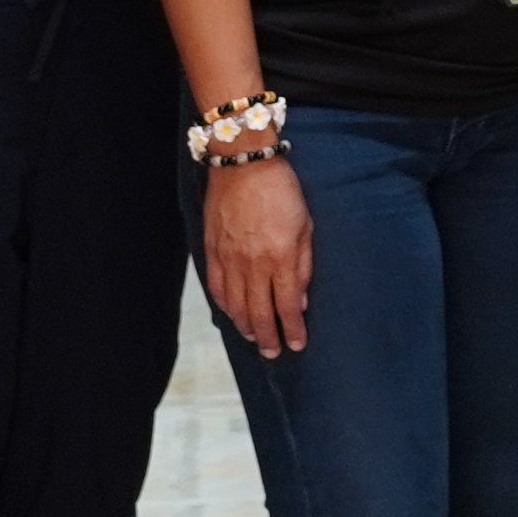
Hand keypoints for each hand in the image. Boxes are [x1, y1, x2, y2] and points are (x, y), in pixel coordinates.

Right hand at [201, 156, 314, 359]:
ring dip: (245, 326)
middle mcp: (252, 264)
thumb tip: (300, 301)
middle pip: (258, 312)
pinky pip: (216, 287)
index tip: (297, 345)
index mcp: (280, 257)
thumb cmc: (282, 191)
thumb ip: (303, 266)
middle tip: (272, 352)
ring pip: (234, 305)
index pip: (286, 306)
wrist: (242, 163)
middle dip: (267, 337)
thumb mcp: (305, 226)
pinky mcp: (212, 250)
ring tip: (254, 338)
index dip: (292, 330)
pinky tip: (231, 314)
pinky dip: (224, 306)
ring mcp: (228, 259)